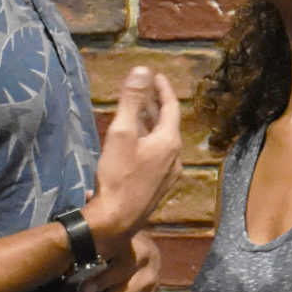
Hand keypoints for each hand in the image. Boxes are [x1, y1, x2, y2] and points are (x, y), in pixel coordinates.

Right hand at [85, 66, 182, 251]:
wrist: (116, 221)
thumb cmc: (118, 176)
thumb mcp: (121, 133)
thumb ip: (132, 100)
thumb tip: (143, 70)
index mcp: (169, 142)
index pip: (171, 107)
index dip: (163, 89)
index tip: (156, 76)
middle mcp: (175, 158)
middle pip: (168, 125)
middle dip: (155, 107)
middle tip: (145, 92)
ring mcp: (168, 175)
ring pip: (162, 142)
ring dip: (151, 126)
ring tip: (137, 115)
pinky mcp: (158, 187)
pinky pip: (157, 157)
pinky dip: (148, 143)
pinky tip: (134, 146)